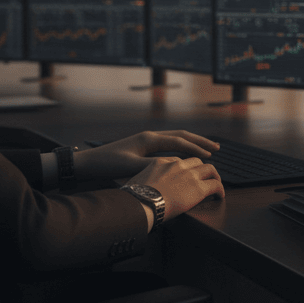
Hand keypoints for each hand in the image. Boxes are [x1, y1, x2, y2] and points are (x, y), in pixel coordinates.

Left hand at [75, 130, 219, 180]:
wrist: (87, 163)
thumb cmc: (107, 165)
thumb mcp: (130, 166)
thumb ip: (153, 165)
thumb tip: (174, 165)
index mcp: (149, 139)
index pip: (179, 142)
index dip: (196, 148)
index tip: (211, 156)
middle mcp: (149, 136)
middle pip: (181, 135)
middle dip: (200, 141)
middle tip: (216, 147)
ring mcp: (145, 140)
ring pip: (175, 139)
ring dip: (192, 143)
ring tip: (206, 149)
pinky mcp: (141, 147)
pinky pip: (168, 144)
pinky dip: (181, 148)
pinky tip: (184, 155)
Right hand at [126, 156, 224, 221]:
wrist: (140, 204)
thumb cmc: (134, 199)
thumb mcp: (136, 182)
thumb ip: (145, 180)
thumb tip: (144, 188)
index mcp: (161, 162)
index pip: (179, 161)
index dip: (186, 168)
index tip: (188, 175)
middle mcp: (177, 165)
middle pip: (197, 162)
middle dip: (202, 169)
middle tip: (206, 178)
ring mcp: (189, 175)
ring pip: (210, 169)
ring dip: (214, 177)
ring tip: (216, 185)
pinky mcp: (198, 187)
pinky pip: (216, 185)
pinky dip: (220, 190)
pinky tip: (219, 196)